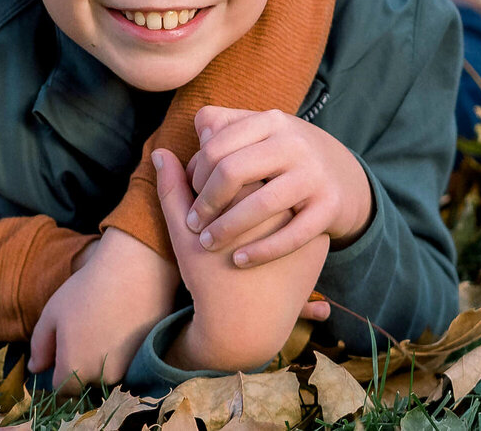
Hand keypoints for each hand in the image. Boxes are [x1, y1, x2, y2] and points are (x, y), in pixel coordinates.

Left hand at [29, 227, 176, 392]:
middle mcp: (101, 378)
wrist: (135, 271)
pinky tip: (121, 329)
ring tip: (104, 327)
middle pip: (85, 383)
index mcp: (74, 369)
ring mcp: (127, 371)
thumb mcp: (52, 313)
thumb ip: (40, 345)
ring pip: (107, 375)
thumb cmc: (87, 289)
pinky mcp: (147, 360)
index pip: (62, 389)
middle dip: (81, 367)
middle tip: (85, 332)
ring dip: (102, 361)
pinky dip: (122, 353)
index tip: (63, 350)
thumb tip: (35, 369)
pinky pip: (127, 365)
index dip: (59, 371)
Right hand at [154, 149, 327, 370]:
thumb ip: (172, 189)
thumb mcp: (183, 234)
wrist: (245, 328)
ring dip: (263, 206)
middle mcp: (283, 202)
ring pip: (282, 197)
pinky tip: (265, 250)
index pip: (233, 162)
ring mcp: (305, 222)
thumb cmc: (208, 279)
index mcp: (248, 193)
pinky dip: (281, 228)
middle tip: (227, 225)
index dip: (213, 182)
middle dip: (242, 192)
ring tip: (247, 240)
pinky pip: (298, 220)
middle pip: (260, 177)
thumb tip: (161, 153)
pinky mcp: (320, 243)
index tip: (208, 210)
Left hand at [184, 106, 373, 266]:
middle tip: (193, 223)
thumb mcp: (260, 132)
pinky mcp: (330, 207)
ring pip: (261, 204)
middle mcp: (294, 143)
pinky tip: (239, 260)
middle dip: (206, 201)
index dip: (195, 172)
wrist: (344, 176)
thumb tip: (191, 136)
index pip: (216, 145)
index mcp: (270, 121)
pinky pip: (292, 235)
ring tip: (207, 243)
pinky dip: (261, 251)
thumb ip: (222, 127)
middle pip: (233, 171)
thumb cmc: (283, 156)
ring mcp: (314, 175)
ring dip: (227, 228)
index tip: (189, 192)